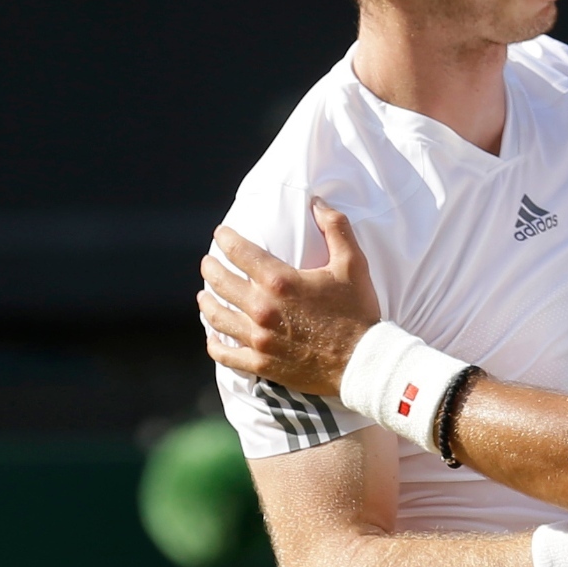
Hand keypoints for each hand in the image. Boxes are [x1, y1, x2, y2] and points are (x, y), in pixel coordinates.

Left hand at [199, 199, 379, 398]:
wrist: (363, 363)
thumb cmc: (358, 312)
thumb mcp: (352, 264)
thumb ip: (335, 228)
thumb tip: (317, 202)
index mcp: (279, 281)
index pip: (239, 251)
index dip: (225, 239)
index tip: (220, 235)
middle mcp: (262, 308)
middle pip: (220, 282)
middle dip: (210, 269)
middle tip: (208, 263)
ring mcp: (258, 338)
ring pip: (217, 317)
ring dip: (207, 303)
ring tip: (204, 296)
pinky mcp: (261, 364)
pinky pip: (226, 355)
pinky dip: (215, 345)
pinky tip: (212, 339)